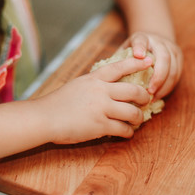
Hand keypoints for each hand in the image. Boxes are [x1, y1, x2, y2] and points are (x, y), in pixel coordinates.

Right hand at [33, 57, 152, 143]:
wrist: (44, 117)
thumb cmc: (59, 102)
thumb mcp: (78, 85)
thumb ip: (96, 83)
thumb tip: (110, 85)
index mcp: (95, 79)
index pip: (120, 67)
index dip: (137, 63)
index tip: (149, 61)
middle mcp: (101, 91)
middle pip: (133, 91)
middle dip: (145, 96)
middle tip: (148, 99)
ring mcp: (101, 108)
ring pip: (132, 112)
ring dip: (139, 117)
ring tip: (138, 120)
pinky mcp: (100, 125)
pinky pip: (123, 129)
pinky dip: (129, 132)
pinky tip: (127, 132)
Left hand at [120, 32, 182, 99]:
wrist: (154, 41)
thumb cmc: (134, 51)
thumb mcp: (124, 51)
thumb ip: (118, 61)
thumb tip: (105, 78)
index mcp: (142, 38)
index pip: (141, 40)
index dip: (140, 47)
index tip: (138, 55)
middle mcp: (159, 42)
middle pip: (164, 57)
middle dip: (158, 76)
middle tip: (148, 91)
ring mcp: (171, 49)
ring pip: (173, 69)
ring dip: (164, 86)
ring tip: (153, 98)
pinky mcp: (179, 58)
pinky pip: (177, 75)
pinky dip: (168, 87)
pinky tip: (158, 96)